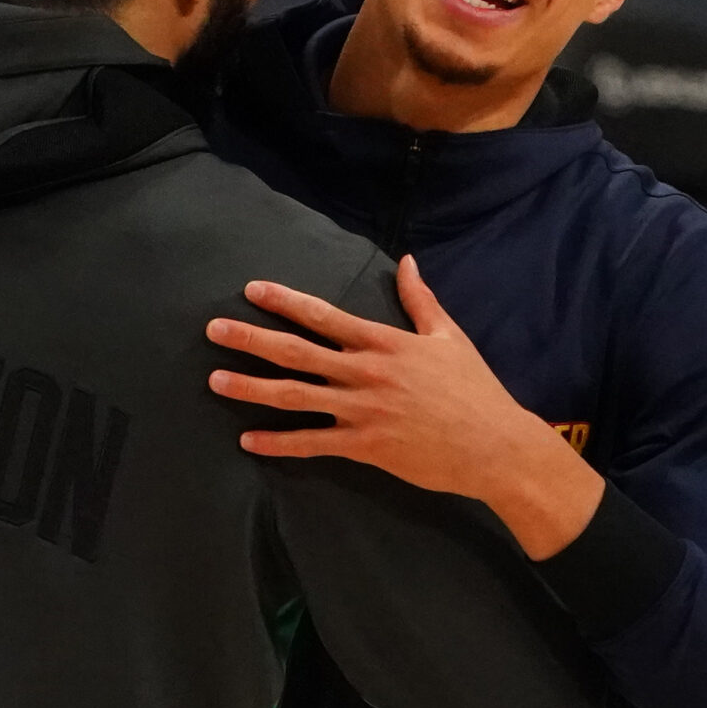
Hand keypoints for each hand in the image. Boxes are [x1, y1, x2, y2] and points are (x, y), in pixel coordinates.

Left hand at [208, 255, 604, 558]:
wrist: (494, 445)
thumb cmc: (474, 390)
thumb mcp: (449, 337)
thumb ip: (420, 300)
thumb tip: (408, 261)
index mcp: (384, 343)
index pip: (324, 315)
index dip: (285, 301)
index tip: (253, 289)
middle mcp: (366, 373)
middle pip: (297, 352)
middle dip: (251, 339)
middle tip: (213, 330)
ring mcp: (362, 411)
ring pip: (295, 396)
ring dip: (251, 388)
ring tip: (215, 381)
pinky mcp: (364, 446)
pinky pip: (312, 443)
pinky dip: (278, 443)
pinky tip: (248, 440)